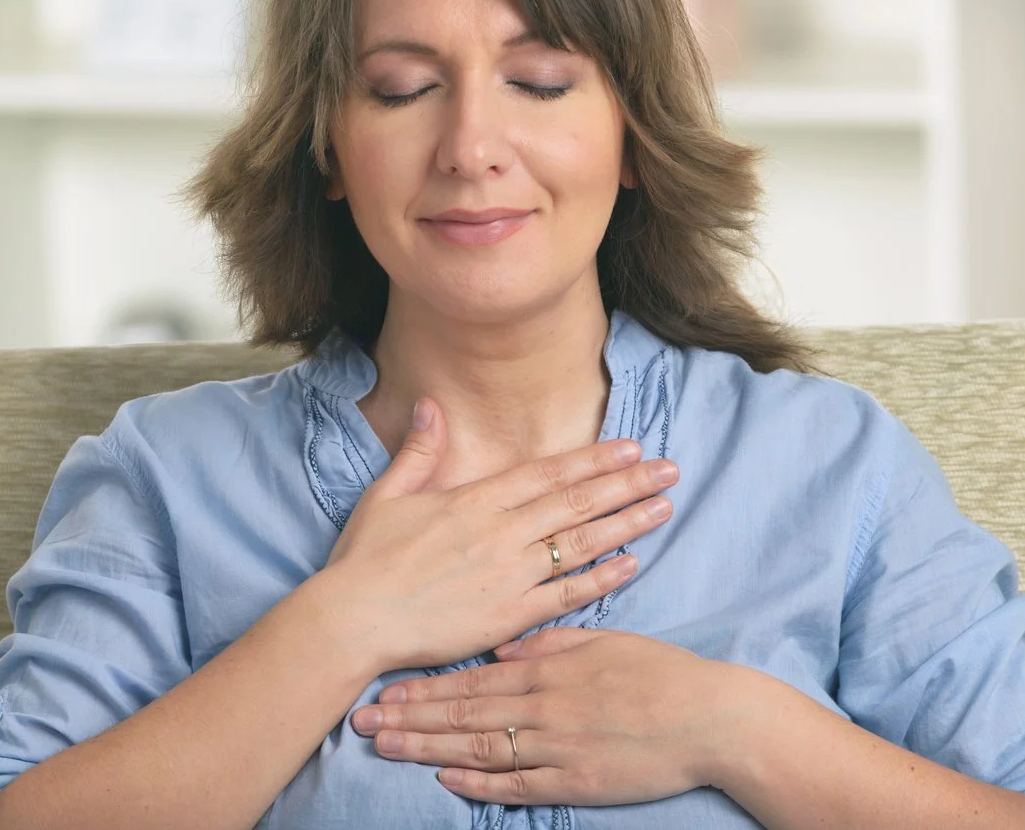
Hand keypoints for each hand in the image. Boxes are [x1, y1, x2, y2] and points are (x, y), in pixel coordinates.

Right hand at [322, 398, 678, 671]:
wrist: (355, 620)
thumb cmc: (366, 560)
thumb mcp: (388, 494)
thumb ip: (419, 451)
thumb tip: (431, 405)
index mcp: (475, 500)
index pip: (549, 472)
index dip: (594, 459)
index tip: (630, 447)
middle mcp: (501, 532)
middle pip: (577, 501)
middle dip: (628, 483)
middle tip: (669, 470)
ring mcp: (510, 575)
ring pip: (581, 542)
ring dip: (627, 523)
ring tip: (664, 508)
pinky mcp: (510, 616)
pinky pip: (566, 595)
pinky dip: (601, 579)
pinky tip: (631, 565)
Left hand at [349, 627, 728, 805]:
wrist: (709, 719)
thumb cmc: (659, 673)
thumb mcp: (603, 641)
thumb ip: (549, 642)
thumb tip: (503, 645)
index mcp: (549, 670)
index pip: (472, 679)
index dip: (425, 686)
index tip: (385, 689)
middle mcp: (544, 708)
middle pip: (464, 713)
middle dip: (410, 717)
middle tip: (363, 722)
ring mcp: (558, 748)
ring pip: (480, 747)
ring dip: (429, 747)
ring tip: (387, 747)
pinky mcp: (576, 781)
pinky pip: (518, 785)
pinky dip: (480, 782)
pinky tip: (447, 778)